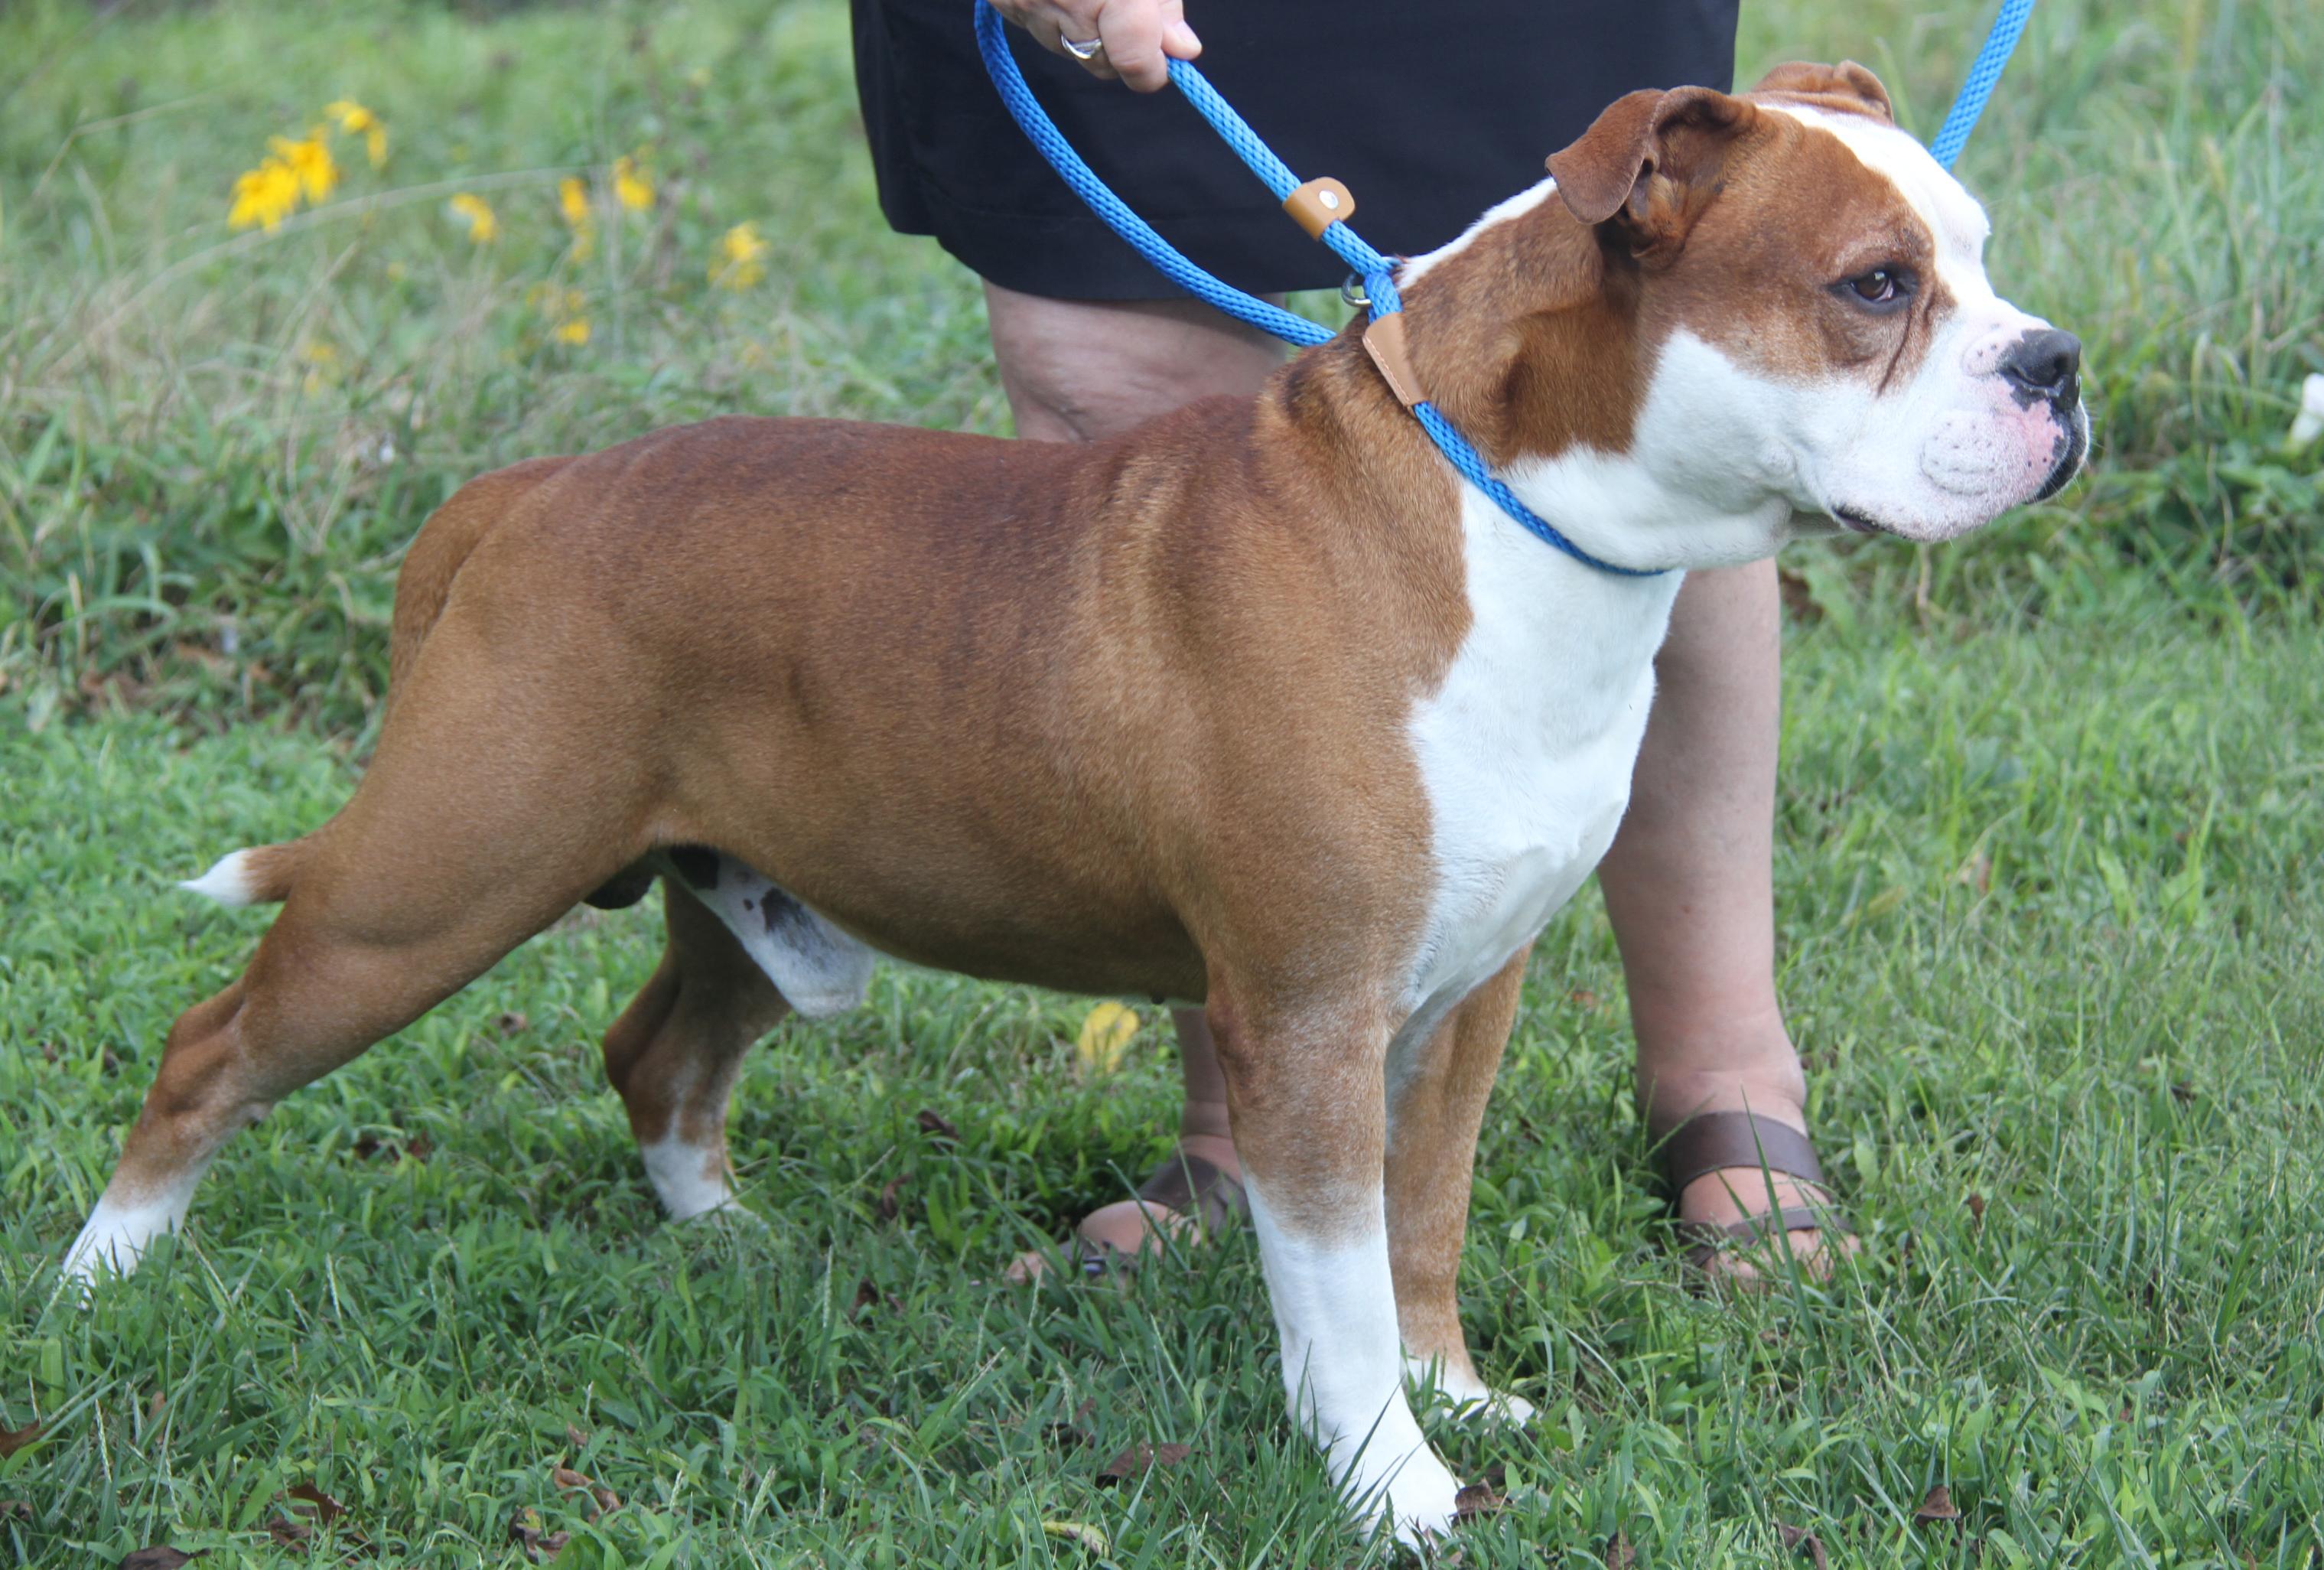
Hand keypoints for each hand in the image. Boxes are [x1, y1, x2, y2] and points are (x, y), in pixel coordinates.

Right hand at [988, 0, 1200, 92]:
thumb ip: (1162, 4)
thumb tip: (1182, 52)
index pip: (1135, 63)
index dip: (1155, 68)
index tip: (1170, 56)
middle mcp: (1061, 5)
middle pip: (1103, 63)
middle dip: (1122, 46)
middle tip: (1132, 8)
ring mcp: (1026, 7)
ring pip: (1069, 48)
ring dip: (1087, 29)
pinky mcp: (1002, 3)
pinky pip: (1038, 27)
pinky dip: (1055, 14)